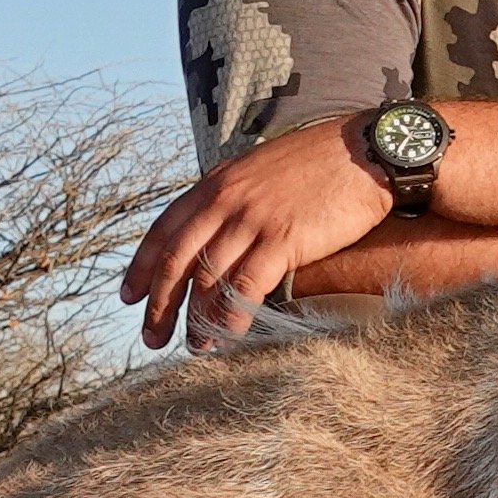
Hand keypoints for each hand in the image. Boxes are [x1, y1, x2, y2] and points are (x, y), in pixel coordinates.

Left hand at [120, 121, 396, 348]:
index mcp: (216, 182)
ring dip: (197, 319)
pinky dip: (233, 315)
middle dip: (160, 305)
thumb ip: (238, 197)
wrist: (367, 150)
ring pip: (207, 278)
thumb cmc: (324, 162)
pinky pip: (245, 286)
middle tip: (151, 338)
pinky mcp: (282, 239)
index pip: (164, 229)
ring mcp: (251, 219)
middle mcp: (225, 200)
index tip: (130, 297)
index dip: (142, 267)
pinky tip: (229, 335)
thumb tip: (223, 232)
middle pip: (177, 260)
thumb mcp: (264, 170)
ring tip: (196, 347)